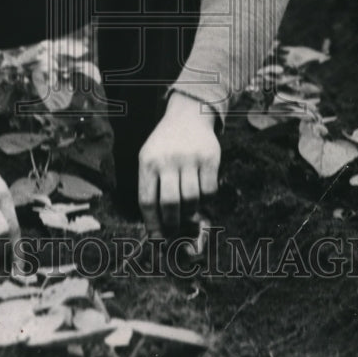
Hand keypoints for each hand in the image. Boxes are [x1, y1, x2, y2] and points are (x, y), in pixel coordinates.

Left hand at [138, 91, 219, 237]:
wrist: (187, 116)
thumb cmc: (164, 146)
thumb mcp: (149, 159)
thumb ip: (151, 189)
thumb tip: (158, 230)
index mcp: (147, 162)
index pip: (147, 201)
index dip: (153, 225)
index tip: (158, 239)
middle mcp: (167, 159)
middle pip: (170, 204)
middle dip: (172, 224)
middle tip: (175, 232)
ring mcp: (189, 158)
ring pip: (192, 200)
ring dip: (190, 212)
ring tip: (188, 211)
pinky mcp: (210, 158)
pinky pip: (209, 191)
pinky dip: (206, 200)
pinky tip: (201, 195)